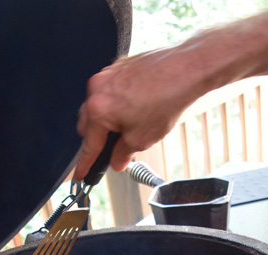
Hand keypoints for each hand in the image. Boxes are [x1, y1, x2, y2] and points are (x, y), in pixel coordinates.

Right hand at [74, 47, 203, 179]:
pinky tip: (138, 108)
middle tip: (115, 149)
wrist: (186, 68)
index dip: (85, 164)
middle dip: (99, 139)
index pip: (89, 145)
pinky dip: (118, 104)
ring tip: (133, 125)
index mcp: (98, 109)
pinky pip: (110, 91)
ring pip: (98, 106)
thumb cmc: (166, 98)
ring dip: (109, 121)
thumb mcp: (141, 139)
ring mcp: (107, 75)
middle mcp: (97, 89)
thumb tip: (117, 160)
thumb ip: (123, 154)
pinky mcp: (119, 67)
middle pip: (89, 124)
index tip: (81, 173)